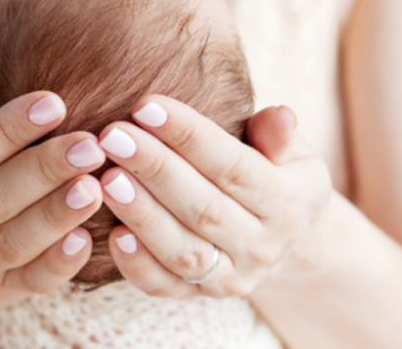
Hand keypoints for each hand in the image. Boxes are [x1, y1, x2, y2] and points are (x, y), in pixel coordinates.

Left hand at [95, 95, 331, 297]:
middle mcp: (261, 246)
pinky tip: (110, 233)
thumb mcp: (296, 155)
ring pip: (182, 250)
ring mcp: (230, 277)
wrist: (291, 247)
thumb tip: (279, 116)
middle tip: (112, 136)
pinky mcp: (198, 295)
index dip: (189, 135)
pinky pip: (164, 285)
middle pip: (203, 208)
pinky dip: (137, 264)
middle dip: (154, 169)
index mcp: (288, 203)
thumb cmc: (279, 179)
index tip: (145, 106)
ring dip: (142, 215)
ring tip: (106, 178)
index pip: (233, 166)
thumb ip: (280, 136)